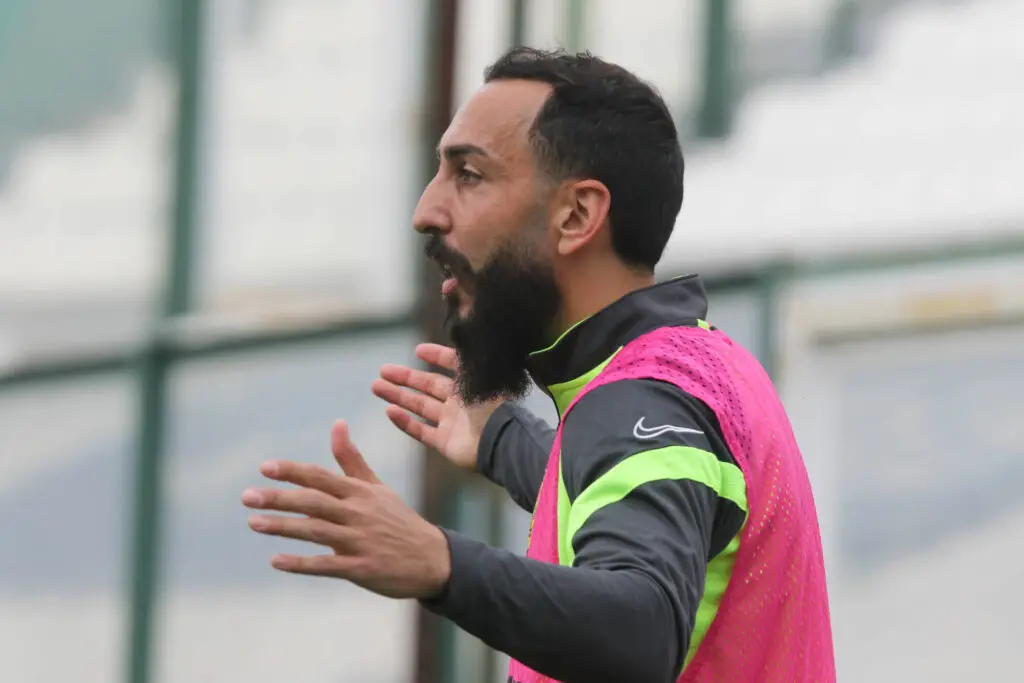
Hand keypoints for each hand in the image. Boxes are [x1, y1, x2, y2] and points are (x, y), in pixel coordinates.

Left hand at [242, 420, 450, 599]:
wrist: (432, 559)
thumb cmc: (398, 520)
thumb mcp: (377, 487)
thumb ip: (351, 459)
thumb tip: (337, 423)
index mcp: (360, 492)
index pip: (321, 477)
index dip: (292, 471)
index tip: (264, 468)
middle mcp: (358, 514)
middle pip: (313, 502)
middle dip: (279, 498)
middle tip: (247, 497)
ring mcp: (359, 541)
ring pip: (315, 531)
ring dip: (283, 528)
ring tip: (254, 523)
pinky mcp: (361, 568)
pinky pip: (326, 565)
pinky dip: (301, 563)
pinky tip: (276, 560)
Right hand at [372, 343, 501, 469]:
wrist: (500, 439)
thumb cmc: (493, 404)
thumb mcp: (480, 373)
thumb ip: (465, 355)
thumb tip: (461, 324)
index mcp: (472, 383)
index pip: (452, 366)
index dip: (436, 356)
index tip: (418, 350)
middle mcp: (460, 401)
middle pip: (428, 386)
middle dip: (405, 377)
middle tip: (383, 370)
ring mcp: (452, 423)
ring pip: (420, 407)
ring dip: (398, 396)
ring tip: (376, 386)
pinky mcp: (445, 443)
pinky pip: (421, 431)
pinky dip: (405, 422)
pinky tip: (389, 411)